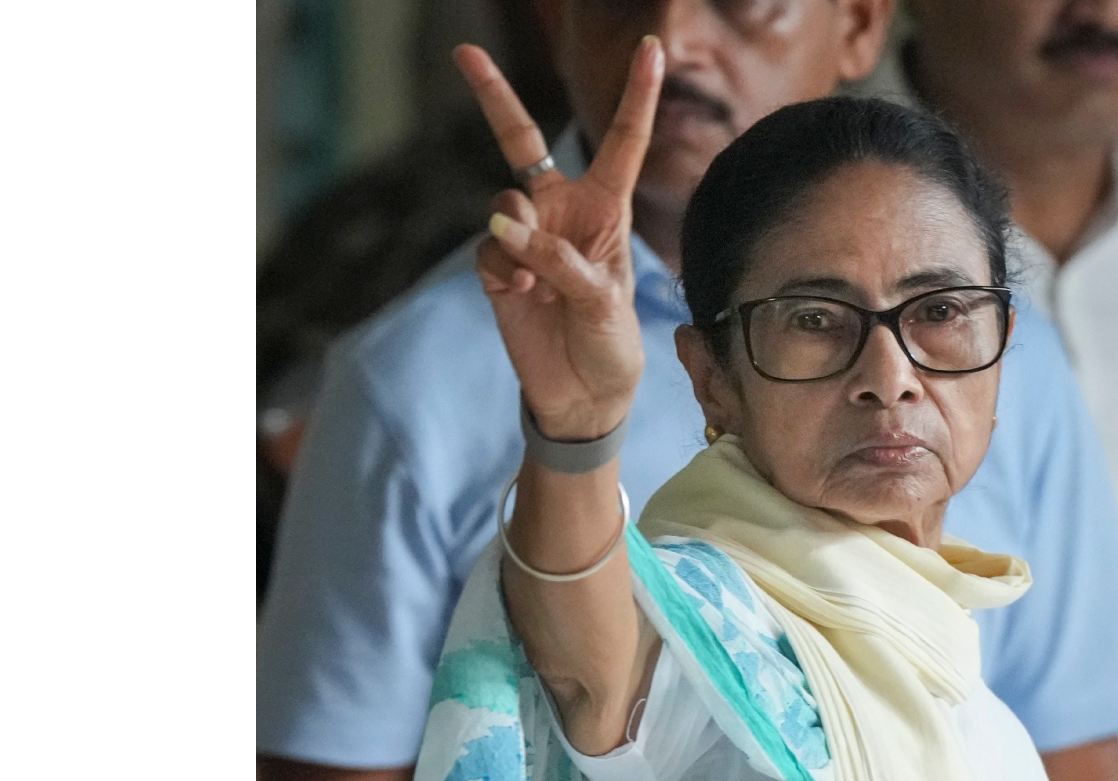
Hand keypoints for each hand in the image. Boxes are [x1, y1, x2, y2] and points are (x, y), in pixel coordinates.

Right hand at [455, 39, 663, 440]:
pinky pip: (488, 250)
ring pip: (504, 206)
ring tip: (534, 281)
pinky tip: (520, 296)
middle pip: (523, 143)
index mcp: (608, 208)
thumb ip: (559, 260)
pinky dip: (500, 269)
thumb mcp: (604, 301)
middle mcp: (563, 213)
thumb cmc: (611, 345)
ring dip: (516, 238)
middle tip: (466, 52)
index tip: (652, 47)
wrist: (582, 396)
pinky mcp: (498, 269)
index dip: (638, 95)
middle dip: (495, 97)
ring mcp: (527, 239)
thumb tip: (506, 227)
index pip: (624, 142)